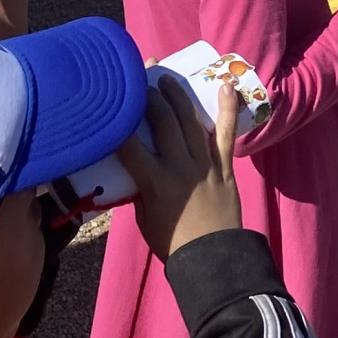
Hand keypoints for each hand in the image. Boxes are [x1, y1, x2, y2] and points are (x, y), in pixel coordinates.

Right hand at [117, 79, 242, 260]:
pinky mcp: (224, 167)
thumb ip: (139, 188)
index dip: (118, 123)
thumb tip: (134, 167)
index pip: (130, 145)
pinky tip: (226, 86)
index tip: (110, 104)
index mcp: (154, 182)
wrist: (212, 259)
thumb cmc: (172, 242)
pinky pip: (225, 134)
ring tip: (167, 78)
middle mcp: (179, 167)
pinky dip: (227, 109)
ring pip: (190, 121)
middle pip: (163, 122)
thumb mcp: (144, 217)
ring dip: (178, 96)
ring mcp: (204, 165)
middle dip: (150, 96)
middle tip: (141, 80)